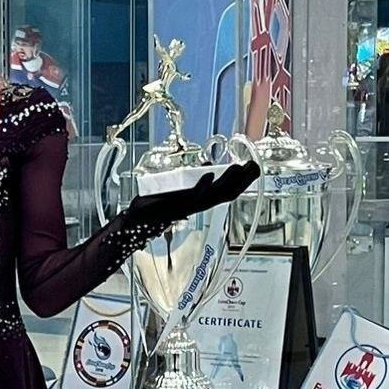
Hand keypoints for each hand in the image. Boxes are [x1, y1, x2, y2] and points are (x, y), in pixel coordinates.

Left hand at [126, 159, 259, 230]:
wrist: (135, 222)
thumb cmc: (155, 206)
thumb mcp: (178, 190)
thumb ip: (194, 181)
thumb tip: (210, 167)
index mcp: (199, 202)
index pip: (226, 192)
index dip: (241, 182)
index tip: (254, 168)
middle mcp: (196, 206)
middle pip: (224, 195)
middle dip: (241, 181)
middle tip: (254, 166)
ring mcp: (186, 207)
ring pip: (212, 195)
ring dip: (226, 182)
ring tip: (237, 168)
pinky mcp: (173, 207)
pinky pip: (191, 198)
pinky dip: (201, 187)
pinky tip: (209, 175)